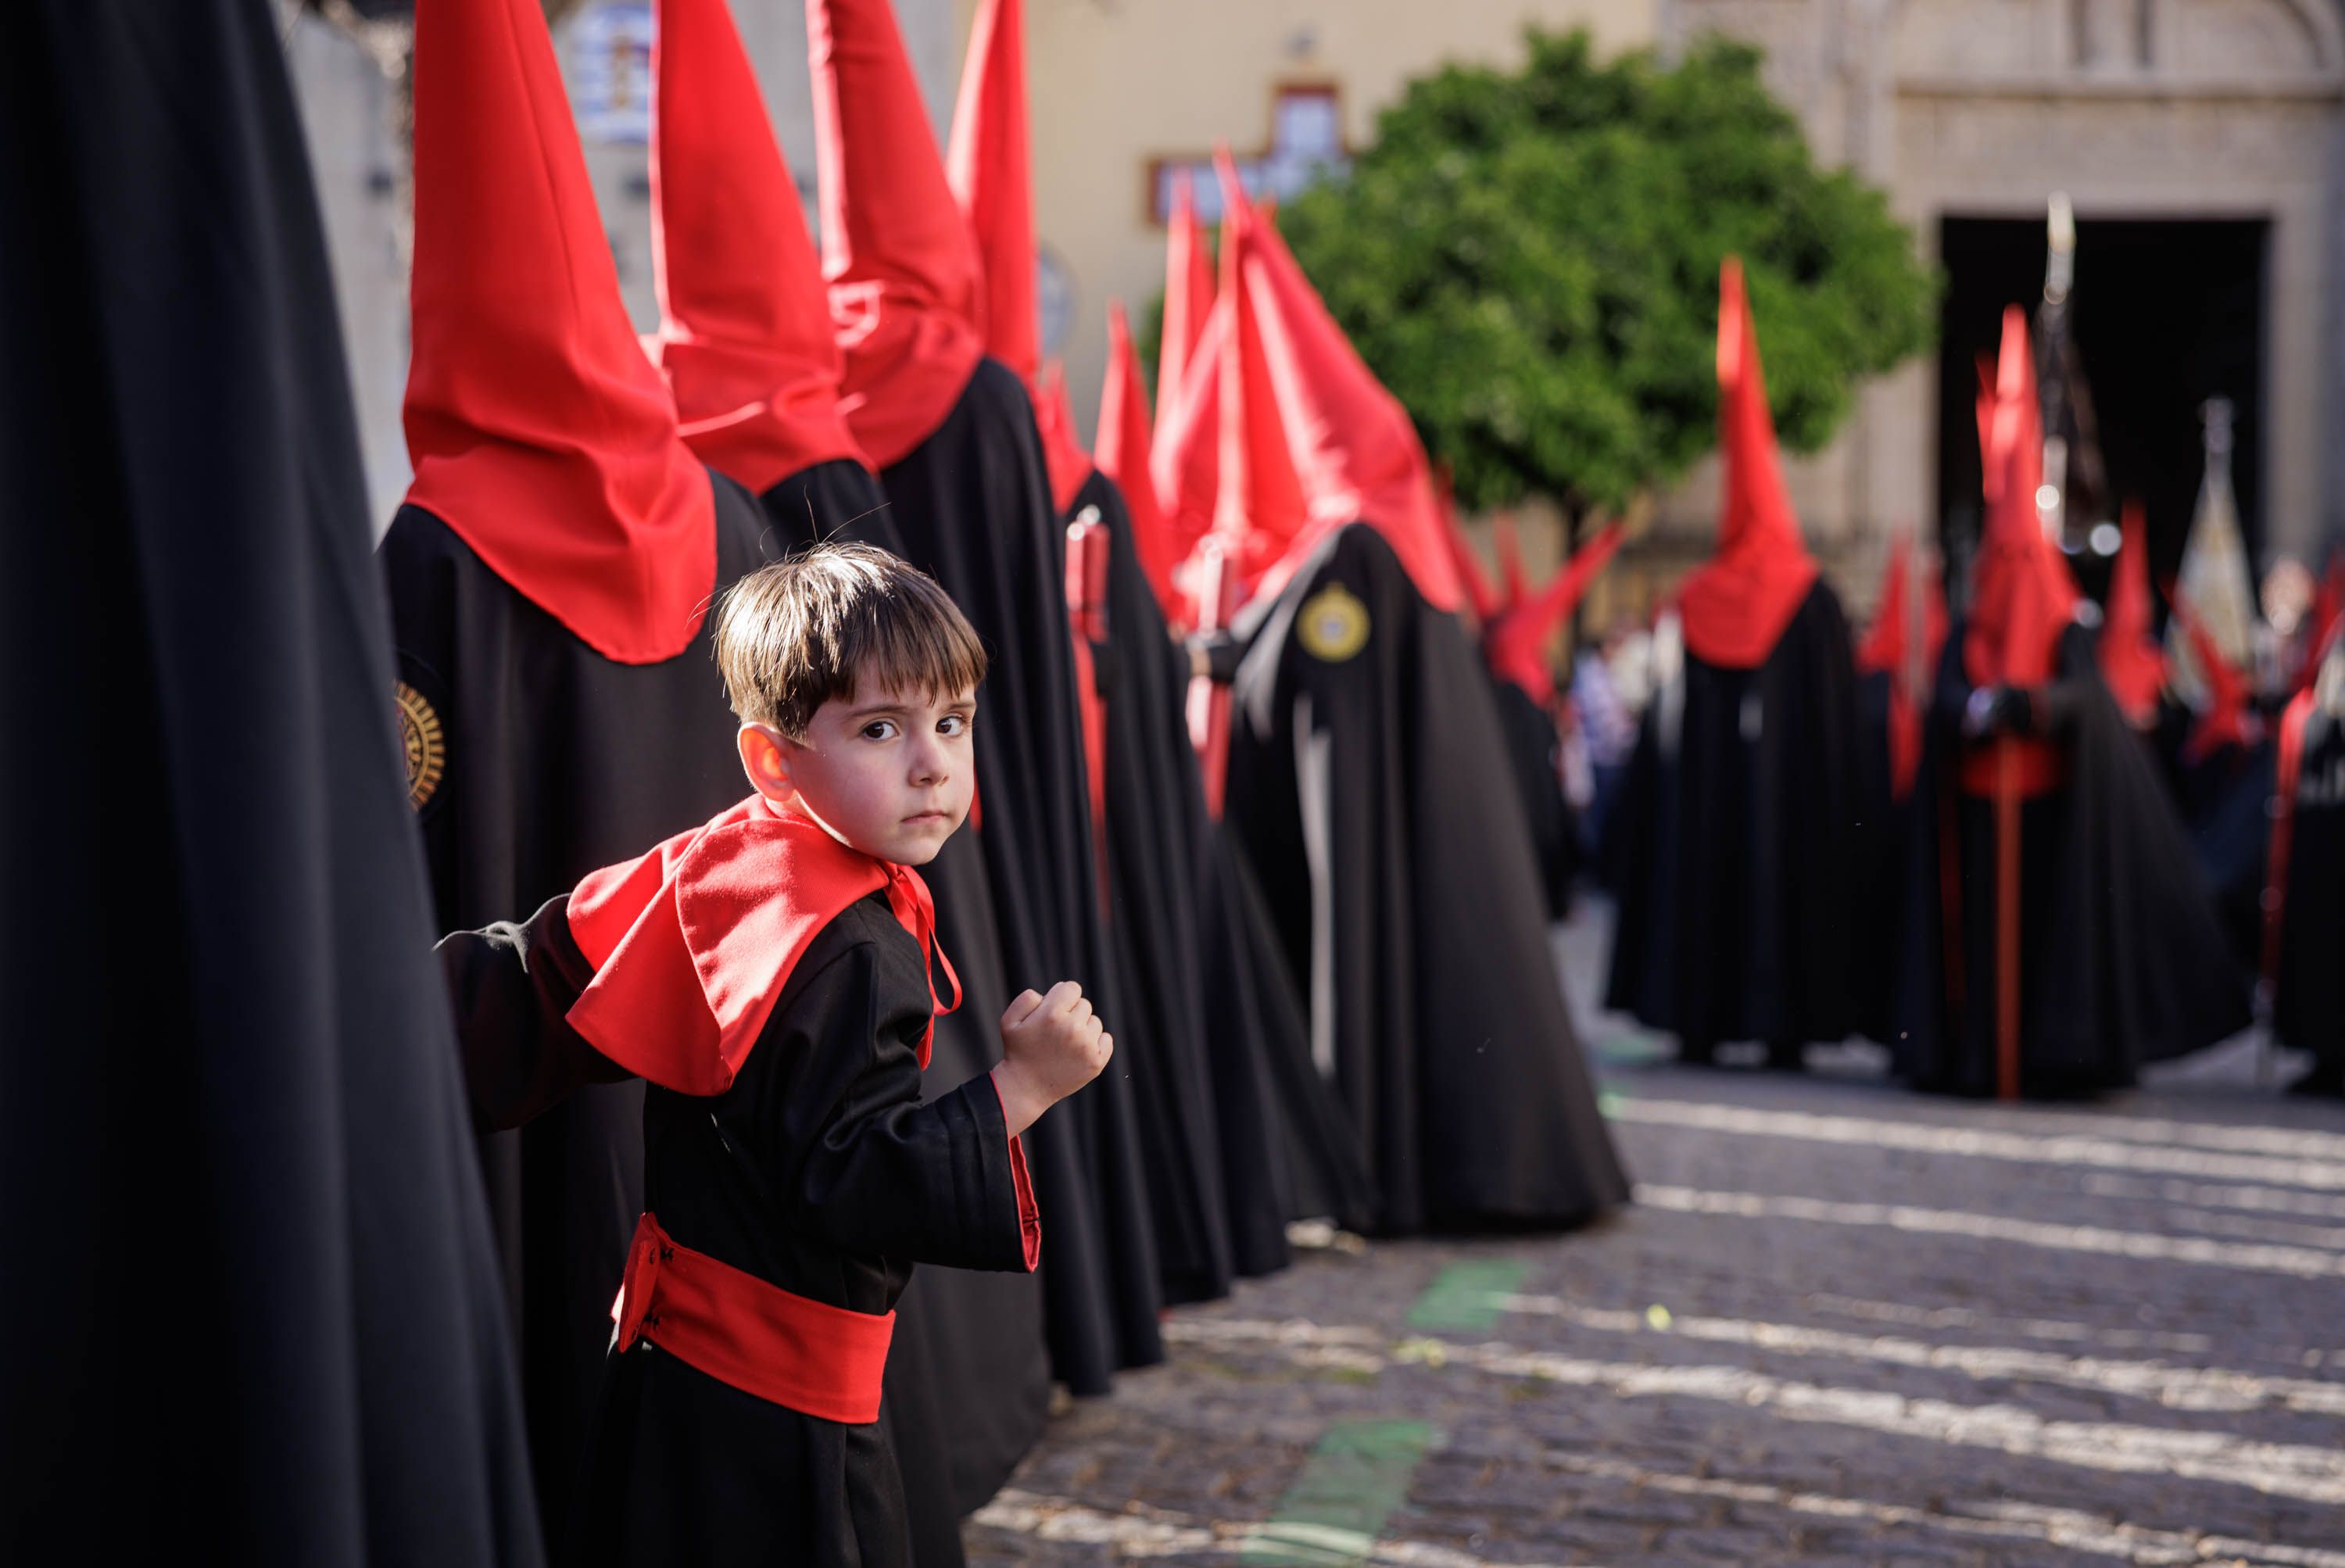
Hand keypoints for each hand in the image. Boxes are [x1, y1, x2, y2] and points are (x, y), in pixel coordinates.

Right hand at [991, 981, 1112, 1136]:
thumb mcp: (1009, 1020)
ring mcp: (1086, 1046)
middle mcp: (1072, 1028)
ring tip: (1064, 1044)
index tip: (1054, 1010)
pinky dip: (1096, 1043)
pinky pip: (1106, 1039)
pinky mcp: (1096, 1062)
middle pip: (1084, 1004)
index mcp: (1051, 1014)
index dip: (1062, 997)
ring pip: (1094, 1022)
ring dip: (1083, 1029)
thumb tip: (1053, 994)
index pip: (1072, 988)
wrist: (1026, 1088)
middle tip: (1055, 1032)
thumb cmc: (1018, 1051)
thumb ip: (1028, 998)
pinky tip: (1078, 1051)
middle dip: (1071, 1013)